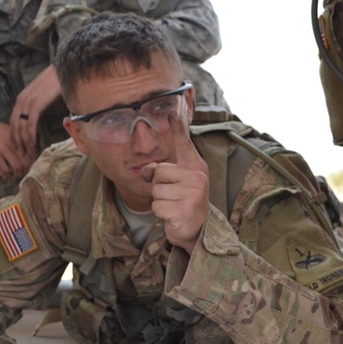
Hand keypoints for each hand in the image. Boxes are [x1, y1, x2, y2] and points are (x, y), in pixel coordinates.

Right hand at [0, 109, 34, 178]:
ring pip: (18, 166)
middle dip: (26, 170)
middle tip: (22, 173)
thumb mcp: (7, 130)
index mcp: (18, 137)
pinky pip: (4, 169)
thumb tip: (25, 152)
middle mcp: (13, 143)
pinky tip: (5, 176)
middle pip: (27, 161)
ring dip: (17, 174)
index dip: (32, 162)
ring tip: (14, 175)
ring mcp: (3, 148)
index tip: (29, 166)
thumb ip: (16, 140)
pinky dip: (7, 175)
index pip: (31, 152)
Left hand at [10, 65, 61, 155]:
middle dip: (17, 142)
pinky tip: (33, 144)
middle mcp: (21, 101)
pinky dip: (30, 136)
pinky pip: (30, 124)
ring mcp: (28, 102)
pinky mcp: (36, 104)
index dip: (15, 135)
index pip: (13, 121)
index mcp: (21, 98)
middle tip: (21, 154)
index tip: (19, 146)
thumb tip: (39, 115)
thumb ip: (38, 104)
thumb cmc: (55, 81)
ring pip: (21, 127)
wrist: (61, 69)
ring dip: (24, 142)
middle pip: (14, 126)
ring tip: (27, 153)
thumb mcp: (42, 94)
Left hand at [139, 112, 208, 253]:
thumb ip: (161, 172)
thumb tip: (144, 170)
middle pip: (158, 172)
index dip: (177, 128)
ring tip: (174, 206)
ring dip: (160, 202)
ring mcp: (193, 194)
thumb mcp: (176, 183)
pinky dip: (161, 214)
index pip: (184, 144)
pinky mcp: (184, 210)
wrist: (197, 230)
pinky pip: (156, 206)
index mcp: (196, 167)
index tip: (172, 113)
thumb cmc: (185, 202)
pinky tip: (173, 216)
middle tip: (174, 197)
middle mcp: (197, 177)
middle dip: (159, 187)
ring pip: (156, 191)